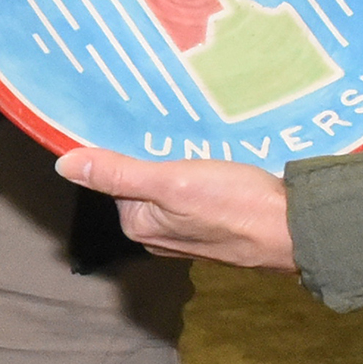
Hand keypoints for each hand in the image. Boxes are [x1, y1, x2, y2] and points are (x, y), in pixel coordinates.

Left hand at [54, 146, 295, 266]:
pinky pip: (198, 197)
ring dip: (184, 165)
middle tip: (183, 134)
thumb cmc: (235, 204)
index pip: (119, 177)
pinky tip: (222, 165)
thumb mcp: (171, 181)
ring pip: (173, 189)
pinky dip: (205, 178)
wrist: (297, 230)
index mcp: (139, 226)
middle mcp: (158, 236)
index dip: (135, 149)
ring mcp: (189, 236)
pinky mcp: (216, 230)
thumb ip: (118, 173)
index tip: (153, 127)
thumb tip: (65, 164)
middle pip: (145, 183)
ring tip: (203, 146)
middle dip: (161, 156)